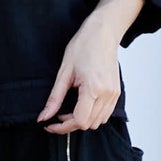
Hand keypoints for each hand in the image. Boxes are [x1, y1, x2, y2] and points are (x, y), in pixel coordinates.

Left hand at [37, 0, 142, 134]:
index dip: (63, 127)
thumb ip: (54, 98)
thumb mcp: (64, 72)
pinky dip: (92, 115)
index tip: (51, 124)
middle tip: (57, 115)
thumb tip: (44, 117)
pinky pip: (105, 114)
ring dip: (82, 121)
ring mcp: (114, 94)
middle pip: (88, 124)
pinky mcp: (116, 93)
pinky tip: (81, 105)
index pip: (79, 121)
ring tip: (69, 110)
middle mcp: (107, 94)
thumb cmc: (83, 46)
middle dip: (70, 125)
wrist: (103, 33)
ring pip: (97, 122)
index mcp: (93, 88)